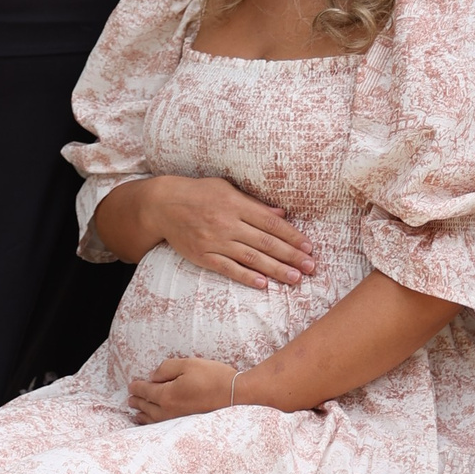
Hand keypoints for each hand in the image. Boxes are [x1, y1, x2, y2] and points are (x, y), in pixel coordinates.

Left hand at [131, 357, 243, 424]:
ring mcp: (177, 420)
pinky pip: (163, 426)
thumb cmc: (213, 377)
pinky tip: (153, 424)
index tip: (131, 385)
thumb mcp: (188, 364)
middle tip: (130, 399)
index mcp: (167, 395)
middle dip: (137, 401)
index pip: (146, 391)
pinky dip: (153, 424)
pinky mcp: (186, 424)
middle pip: (147, 406)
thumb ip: (166, 368)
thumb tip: (153, 377)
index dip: (137, 387)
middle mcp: (169, 411)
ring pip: (153, 419)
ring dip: (142, 415)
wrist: (236, 395)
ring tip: (135, 413)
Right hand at [145, 178, 317, 289]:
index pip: (271, 224)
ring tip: (295, 279)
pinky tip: (264, 284)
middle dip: (291, 256)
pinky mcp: (203, 256)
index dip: (293, 236)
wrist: (163, 205)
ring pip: (251, 258)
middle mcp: (227, 223)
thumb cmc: (199, 193)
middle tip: (311, 267)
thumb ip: (254, 203)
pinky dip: (246, 276)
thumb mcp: (227, 189)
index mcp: (236, 204)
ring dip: (276, 270)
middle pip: (266, 243)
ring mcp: (215, 241)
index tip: (309, 247)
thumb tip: (281, 215)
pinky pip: (228, 268)